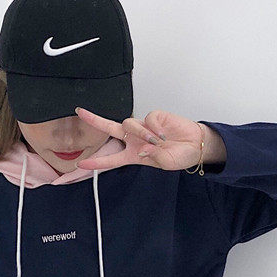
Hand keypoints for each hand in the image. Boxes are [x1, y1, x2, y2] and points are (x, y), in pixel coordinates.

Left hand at [74, 107, 205, 170]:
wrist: (195, 145)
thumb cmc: (180, 156)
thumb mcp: (165, 163)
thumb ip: (153, 157)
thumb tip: (143, 148)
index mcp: (133, 155)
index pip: (111, 159)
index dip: (96, 162)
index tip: (80, 163)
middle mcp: (135, 140)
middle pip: (110, 129)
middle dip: (95, 120)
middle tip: (80, 112)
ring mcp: (143, 127)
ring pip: (129, 124)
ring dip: (141, 133)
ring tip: (157, 142)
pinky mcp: (154, 117)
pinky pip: (147, 119)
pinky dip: (154, 128)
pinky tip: (164, 135)